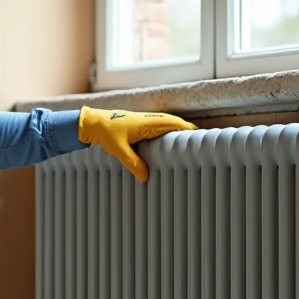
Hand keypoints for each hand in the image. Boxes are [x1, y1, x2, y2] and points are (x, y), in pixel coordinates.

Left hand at [77, 106, 196, 181]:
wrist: (94, 123)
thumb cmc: (106, 133)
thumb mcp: (119, 150)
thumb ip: (133, 163)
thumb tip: (146, 178)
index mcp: (150, 122)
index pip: (177, 125)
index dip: (190, 131)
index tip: (203, 140)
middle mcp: (152, 120)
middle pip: (177, 125)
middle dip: (190, 133)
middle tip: (204, 145)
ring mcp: (148, 122)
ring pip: (171, 126)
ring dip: (181, 133)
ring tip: (193, 146)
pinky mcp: (144, 126)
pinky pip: (162, 129)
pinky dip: (171, 134)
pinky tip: (173, 145)